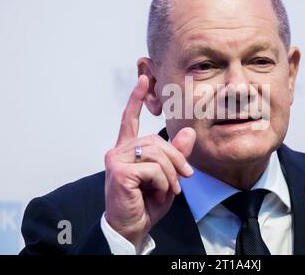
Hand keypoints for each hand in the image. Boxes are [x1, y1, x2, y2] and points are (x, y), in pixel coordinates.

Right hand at [104, 75, 195, 249]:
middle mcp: (118, 150)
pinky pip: (153, 168)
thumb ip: (175, 154)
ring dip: (171, 174)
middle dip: (176, 159)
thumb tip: (188, 131)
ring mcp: (116, 159)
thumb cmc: (146, 201)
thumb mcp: (167, 175)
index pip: (129, 118)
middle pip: (156, 140)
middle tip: (184, 178)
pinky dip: (164, 182)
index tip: (143, 79)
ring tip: (170, 189)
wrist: (133, 226)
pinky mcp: (118, 171)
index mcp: (127, 149)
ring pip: (156, 153)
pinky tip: (160, 193)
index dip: (136, 98)